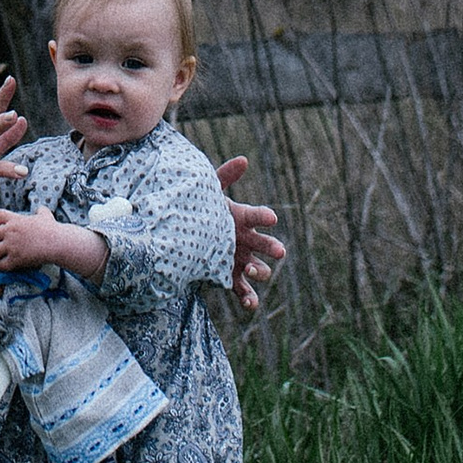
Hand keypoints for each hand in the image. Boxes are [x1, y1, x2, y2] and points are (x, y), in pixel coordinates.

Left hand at [0, 206, 106, 286]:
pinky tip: (11, 265)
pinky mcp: (16, 259)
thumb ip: (40, 211)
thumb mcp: (45, 216)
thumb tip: (40, 209)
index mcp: (15, 219)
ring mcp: (12, 246)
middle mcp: (10, 231)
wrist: (59, 243)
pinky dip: (4, 267)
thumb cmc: (53, 229)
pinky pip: (1, 265)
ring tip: (2, 257)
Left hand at [213, 155, 286, 314]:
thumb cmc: (201, 211)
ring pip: (259, 269)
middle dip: (272, 246)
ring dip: (260, 270)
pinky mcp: (232, 278)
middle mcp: (246, 241)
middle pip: (265, 244)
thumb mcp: (208, 194)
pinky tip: (249, 303)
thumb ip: (224, 177)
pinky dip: (250, 299)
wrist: (184, 236)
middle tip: (278, 250)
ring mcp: (241, 260)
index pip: (257, 216)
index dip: (264, 217)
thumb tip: (244, 160)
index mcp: (242, 219)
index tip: (271, 218)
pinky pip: (244, 291)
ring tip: (253, 269)